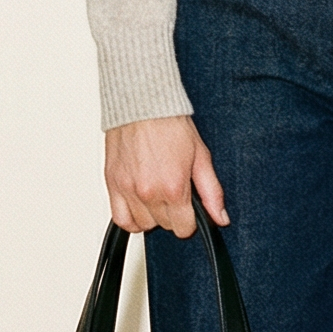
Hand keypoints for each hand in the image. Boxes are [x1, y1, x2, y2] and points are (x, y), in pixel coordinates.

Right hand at [104, 116, 227, 237]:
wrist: (143, 103)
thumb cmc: (170, 124)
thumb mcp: (201, 157)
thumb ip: (212, 192)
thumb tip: (220, 218)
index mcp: (174, 188)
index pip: (184, 228)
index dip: (190, 220)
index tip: (190, 209)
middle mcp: (149, 192)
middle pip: (164, 226)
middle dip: (172, 215)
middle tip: (174, 195)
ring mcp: (128, 190)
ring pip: (142, 225)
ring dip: (151, 216)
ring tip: (157, 197)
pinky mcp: (112, 184)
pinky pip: (120, 219)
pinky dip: (130, 218)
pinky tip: (139, 206)